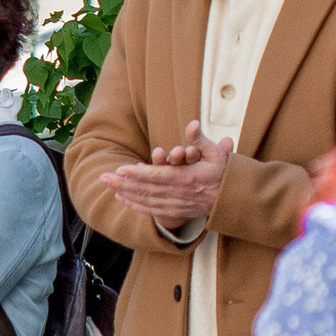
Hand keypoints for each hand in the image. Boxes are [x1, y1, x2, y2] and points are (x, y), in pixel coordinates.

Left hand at [100, 121, 232, 229]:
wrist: (233, 200)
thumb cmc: (224, 173)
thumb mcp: (216, 154)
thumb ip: (200, 139)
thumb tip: (192, 123)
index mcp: (186, 179)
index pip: (157, 176)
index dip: (137, 174)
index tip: (121, 169)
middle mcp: (178, 194)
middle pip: (145, 189)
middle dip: (122, 183)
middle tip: (103, 177)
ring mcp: (175, 205)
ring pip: (145, 200)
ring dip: (125, 193)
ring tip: (108, 186)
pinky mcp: (175, 212)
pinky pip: (151, 210)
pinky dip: (135, 204)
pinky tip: (122, 198)